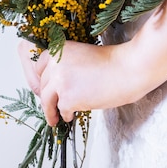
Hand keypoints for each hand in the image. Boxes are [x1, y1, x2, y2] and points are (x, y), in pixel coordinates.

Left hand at [17, 39, 135, 125]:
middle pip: (42, 84)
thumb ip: (65, 65)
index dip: (43, 81)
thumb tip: (54, 85)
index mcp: (57, 49)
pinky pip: (61, 110)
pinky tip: (70, 116)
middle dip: (46, 96)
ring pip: (46, 100)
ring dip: (49, 111)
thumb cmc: (110, 62)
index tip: (45, 90)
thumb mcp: (79, 55)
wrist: (127, 69)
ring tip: (53, 118)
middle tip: (50, 106)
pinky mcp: (67, 98)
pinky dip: (65, 115)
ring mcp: (59, 81)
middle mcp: (54, 63)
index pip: (39, 67)